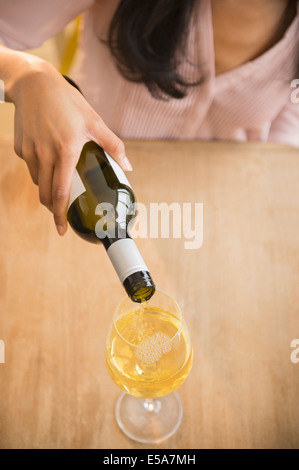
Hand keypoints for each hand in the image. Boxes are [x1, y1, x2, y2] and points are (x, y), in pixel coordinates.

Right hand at [9, 55, 131, 234]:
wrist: (34, 83)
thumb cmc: (67, 101)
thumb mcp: (94, 121)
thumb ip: (113, 145)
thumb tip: (127, 166)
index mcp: (65, 151)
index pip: (60, 191)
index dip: (60, 214)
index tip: (62, 229)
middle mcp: (44, 154)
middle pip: (45, 194)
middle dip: (53, 208)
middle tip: (61, 214)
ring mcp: (29, 151)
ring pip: (37, 181)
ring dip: (46, 190)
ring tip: (57, 187)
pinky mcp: (20, 146)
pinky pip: (30, 166)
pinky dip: (39, 171)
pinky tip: (47, 160)